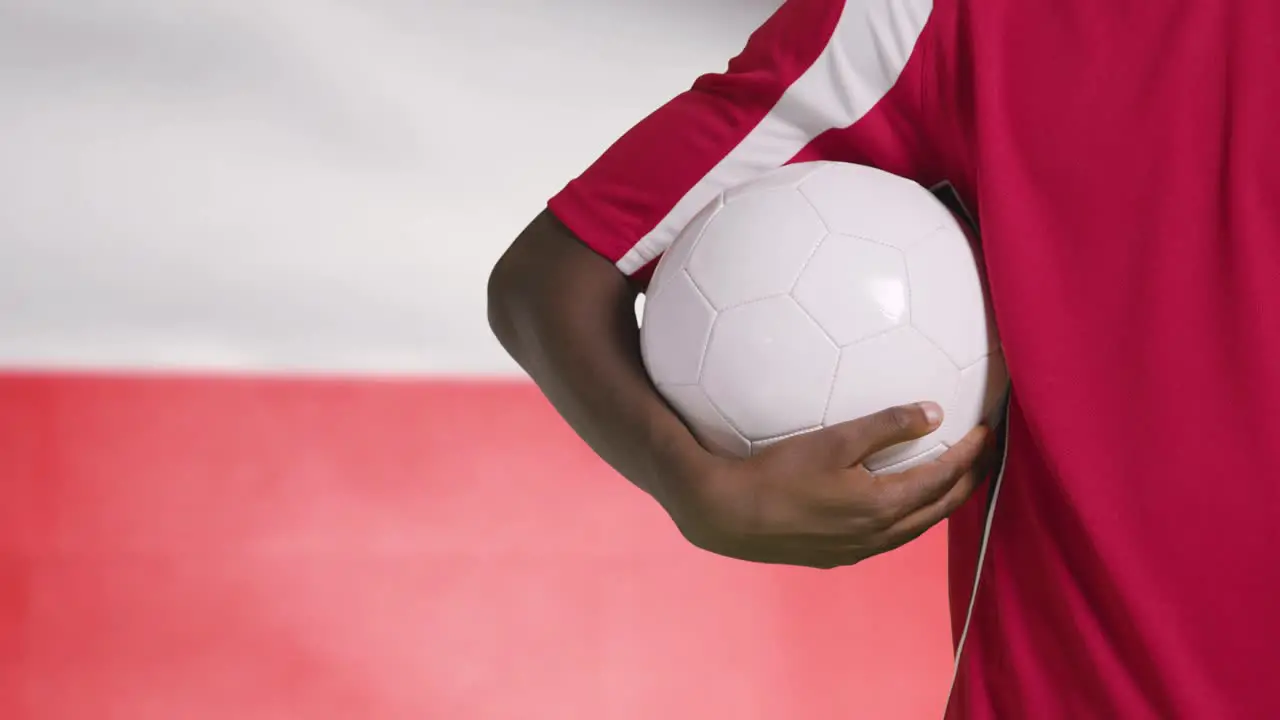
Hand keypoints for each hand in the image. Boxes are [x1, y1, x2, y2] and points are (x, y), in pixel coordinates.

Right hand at [663, 403, 994, 568]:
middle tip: (986, 456)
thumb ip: (886, 425)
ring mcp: (858, 550)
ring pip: (916, 527)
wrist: (726, 516)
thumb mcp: (834, 440)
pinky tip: (900, 502)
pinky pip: (890, 536)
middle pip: (940, 509)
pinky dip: (910, 516)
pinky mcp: (837, 556)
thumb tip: (934, 412)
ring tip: (954, 479)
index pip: (943, 478)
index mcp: (884, 506)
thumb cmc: (777, 472)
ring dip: (940, 502)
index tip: (988, 431)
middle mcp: (879, 535)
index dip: (970, 454)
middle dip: (969, 481)